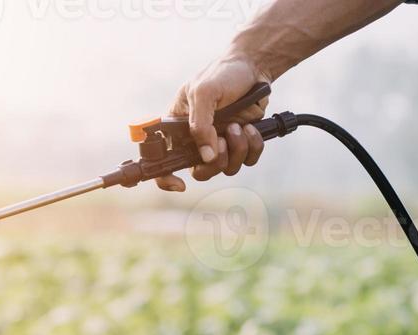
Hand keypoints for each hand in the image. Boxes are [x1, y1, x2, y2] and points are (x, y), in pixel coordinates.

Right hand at [156, 55, 270, 191]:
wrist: (253, 66)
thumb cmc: (222, 74)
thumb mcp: (204, 93)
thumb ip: (200, 125)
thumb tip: (206, 156)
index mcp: (177, 130)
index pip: (164, 161)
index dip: (166, 178)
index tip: (179, 184)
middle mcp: (196, 141)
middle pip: (200, 172)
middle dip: (215, 161)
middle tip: (222, 139)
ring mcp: (219, 143)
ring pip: (226, 168)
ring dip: (236, 149)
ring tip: (238, 126)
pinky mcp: (240, 142)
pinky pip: (247, 160)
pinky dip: (253, 147)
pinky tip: (252, 128)